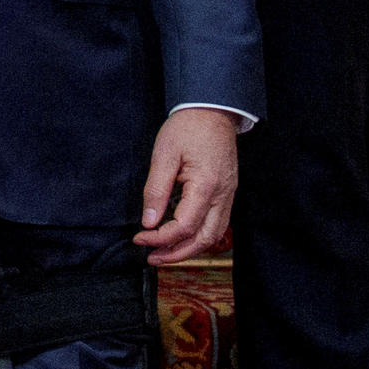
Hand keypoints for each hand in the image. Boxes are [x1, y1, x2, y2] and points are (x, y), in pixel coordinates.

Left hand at [137, 104, 243, 260]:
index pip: (185, 226)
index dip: (161, 238)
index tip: (140, 238)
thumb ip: (156, 190)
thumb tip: (148, 221)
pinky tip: (182, 237)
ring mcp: (228, 195)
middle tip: (152, 257)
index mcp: (206, 185)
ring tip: (164, 252)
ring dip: (189, 248)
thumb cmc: (187, 128)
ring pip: (214, 235)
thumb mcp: (164, 155)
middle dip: (177, 253)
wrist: (212, 111)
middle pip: (204, 238)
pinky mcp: (228, 193)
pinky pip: (218, 224)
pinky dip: (200, 236)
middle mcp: (223, 195)